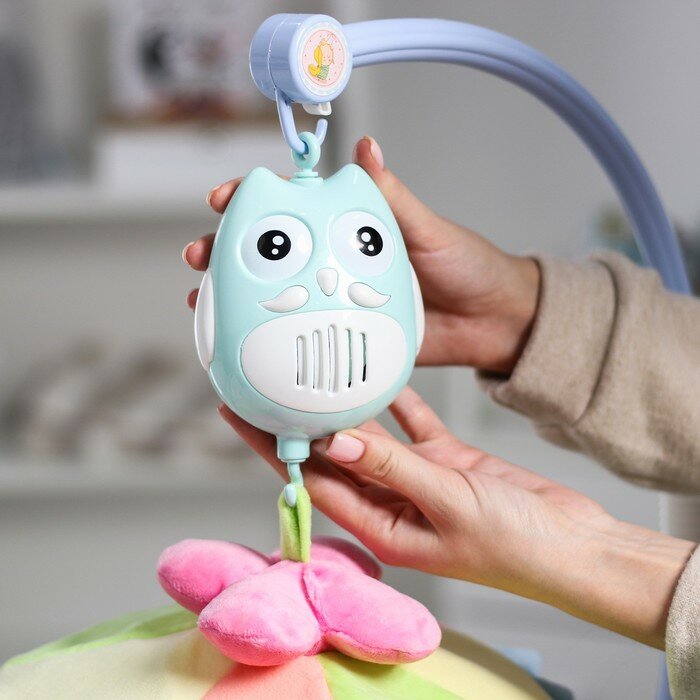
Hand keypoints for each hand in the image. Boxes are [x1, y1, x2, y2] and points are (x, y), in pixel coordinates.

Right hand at [183, 136, 539, 373]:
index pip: (296, 208)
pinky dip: (274, 335)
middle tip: (202, 255)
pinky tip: (248, 340)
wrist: (493, 322)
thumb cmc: (469, 267)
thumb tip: (367, 150)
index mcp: (354, 228)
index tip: (226, 200)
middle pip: (274, 252)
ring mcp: (339, 297)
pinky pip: (305, 332)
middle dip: (230, 251)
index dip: (257, 202)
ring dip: (239, 296)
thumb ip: (393, 198)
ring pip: (279, 293)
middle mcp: (339, 261)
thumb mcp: (430, 228)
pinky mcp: (348, 331)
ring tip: (205, 301)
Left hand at [219, 386, 693, 650]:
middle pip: (333, 457)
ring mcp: (419, 479)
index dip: (275, 449)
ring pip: (370, 438)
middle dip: (298, 423)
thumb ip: (391, 468)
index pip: (313, 482)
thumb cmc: (516, 543)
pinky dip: (398, 400)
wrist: (575, 543)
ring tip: (313, 370)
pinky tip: (381, 369)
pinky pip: (413, 424)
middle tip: (264, 381)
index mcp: (383, 527)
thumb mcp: (448, 502)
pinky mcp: (446, 459)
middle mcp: (392, 503)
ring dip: (345, 408)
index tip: (241, 416)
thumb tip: (332, 440)